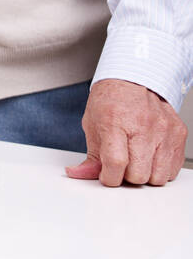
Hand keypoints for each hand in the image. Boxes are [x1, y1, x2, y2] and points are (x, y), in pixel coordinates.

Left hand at [65, 78, 186, 186]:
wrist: (133, 81)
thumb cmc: (111, 101)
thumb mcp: (92, 125)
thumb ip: (90, 155)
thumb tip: (79, 174)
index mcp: (115, 122)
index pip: (115, 162)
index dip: (109, 177)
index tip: (107, 176)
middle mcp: (142, 126)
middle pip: (138, 175)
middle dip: (126, 176)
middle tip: (122, 163)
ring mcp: (164, 130)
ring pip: (158, 177)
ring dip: (145, 174)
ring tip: (136, 159)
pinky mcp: (178, 134)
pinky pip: (172, 169)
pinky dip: (160, 169)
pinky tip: (150, 156)